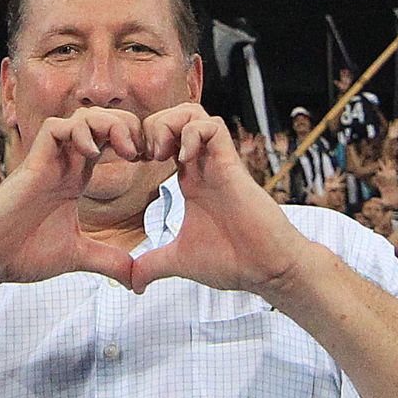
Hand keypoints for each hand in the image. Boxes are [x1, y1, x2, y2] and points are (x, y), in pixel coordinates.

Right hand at [0, 107, 141, 288]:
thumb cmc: (21, 254)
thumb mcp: (77, 256)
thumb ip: (108, 261)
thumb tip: (137, 281)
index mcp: (76, 179)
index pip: (110, 141)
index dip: (135, 143)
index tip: (153, 163)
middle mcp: (63, 164)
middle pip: (100, 120)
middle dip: (128, 127)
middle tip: (144, 153)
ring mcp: (47, 162)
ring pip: (80, 117)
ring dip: (108, 124)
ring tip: (124, 149)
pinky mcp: (30, 165)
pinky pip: (54, 128)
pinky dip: (77, 132)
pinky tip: (92, 154)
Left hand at [130, 105, 315, 297]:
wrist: (267, 269)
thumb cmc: (233, 261)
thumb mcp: (179, 262)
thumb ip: (152, 266)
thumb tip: (131, 285)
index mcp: (190, 180)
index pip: (164, 138)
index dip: (141, 143)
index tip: (131, 167)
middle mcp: (203, 165)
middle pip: (175, 115)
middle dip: (150, 127)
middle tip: (142, 157)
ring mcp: (218, 162)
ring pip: (192, 112)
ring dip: (168, 125)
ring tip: (160, 154)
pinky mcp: (232, 165)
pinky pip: (211, 126)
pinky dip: (191, 134)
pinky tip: (181, 161)